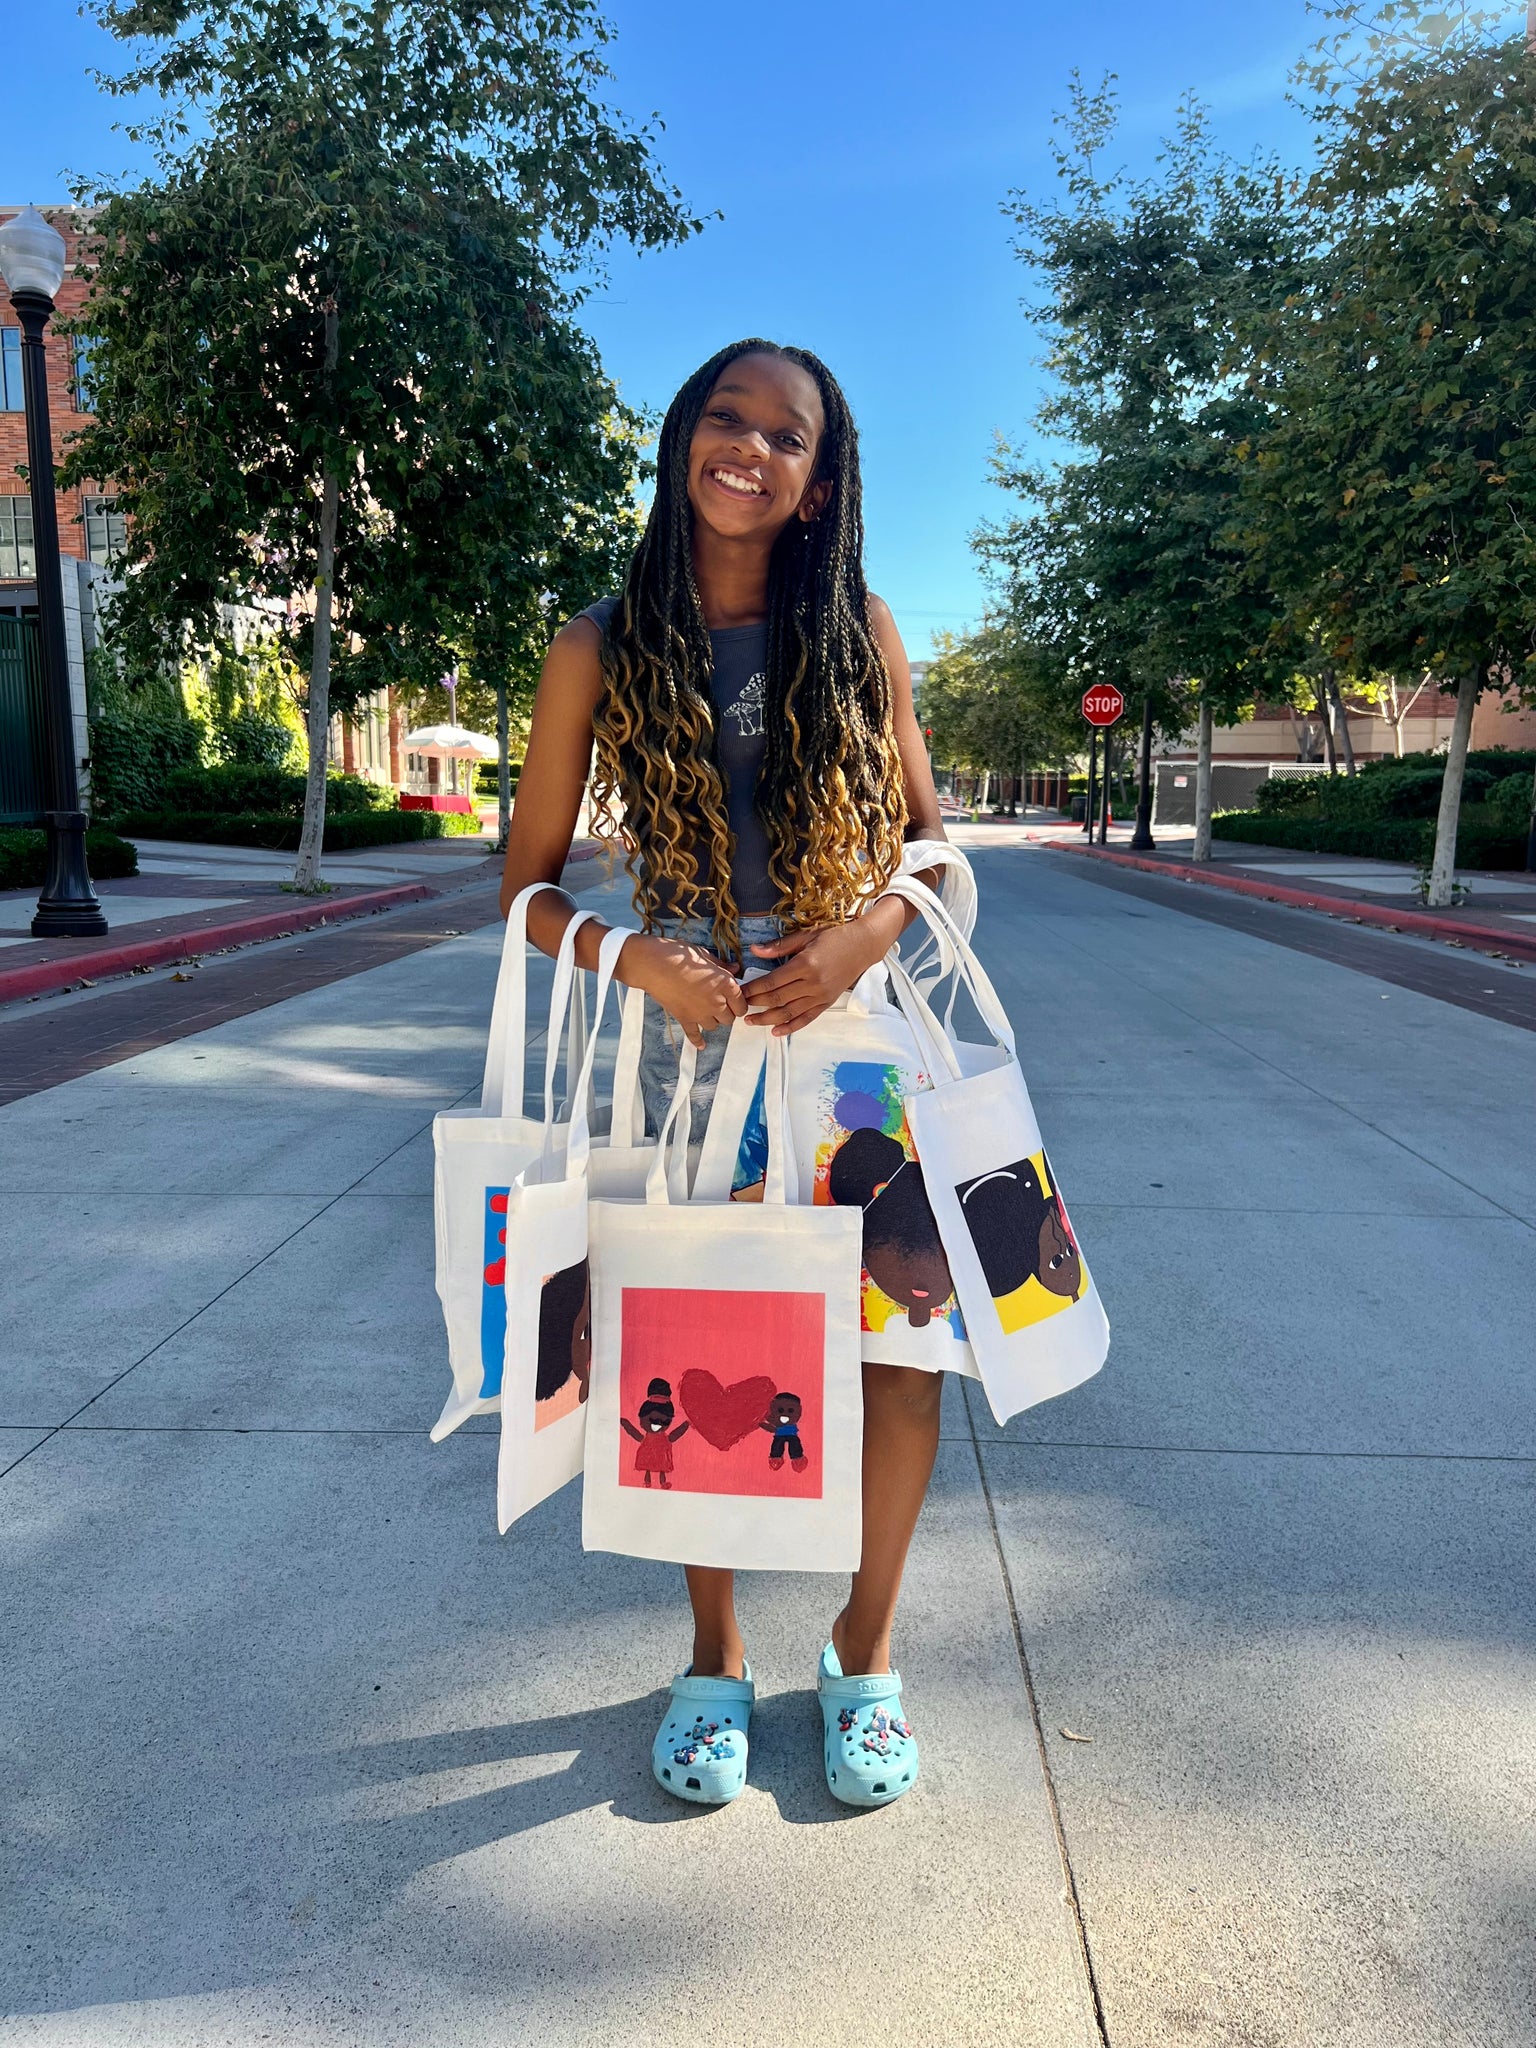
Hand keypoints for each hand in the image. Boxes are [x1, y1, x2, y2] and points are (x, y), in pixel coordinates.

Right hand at [620, 932, 748, 1048]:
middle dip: (727, 1012)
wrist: (653, 965)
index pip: (742, 1005)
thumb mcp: (704, 955)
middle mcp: (716, 1002)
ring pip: (714, 1026)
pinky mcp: (684, 1018)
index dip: (739, 1003)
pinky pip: (694, 1035)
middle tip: (720, 1004)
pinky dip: (698, 1041)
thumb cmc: (678, 955)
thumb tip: (735, 969)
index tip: (734, 1000)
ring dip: (712, 1021)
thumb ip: (721, 966)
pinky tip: (701, 1045)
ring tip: (706, 1012)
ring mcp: (700, 1013)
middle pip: (729, 1019)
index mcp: (725, 984)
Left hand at [744, 908, 899, 1035]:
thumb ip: (779, 946)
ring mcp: (821, 995)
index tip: (739, 991)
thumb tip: (754, 950)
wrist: (863, 946)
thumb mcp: (806, 936)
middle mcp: (812, 983)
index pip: (772, 981)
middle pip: (777, 998)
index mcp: (805, 964)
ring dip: (768, 1019)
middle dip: (756, 1004)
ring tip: (751, 1022)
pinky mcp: (827, 1002)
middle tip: (739, 1007)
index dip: (753, 988)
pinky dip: (791, 1027)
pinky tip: (776, 1031)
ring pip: (789, 1012)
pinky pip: (806, 1019)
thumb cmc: (834, 937)